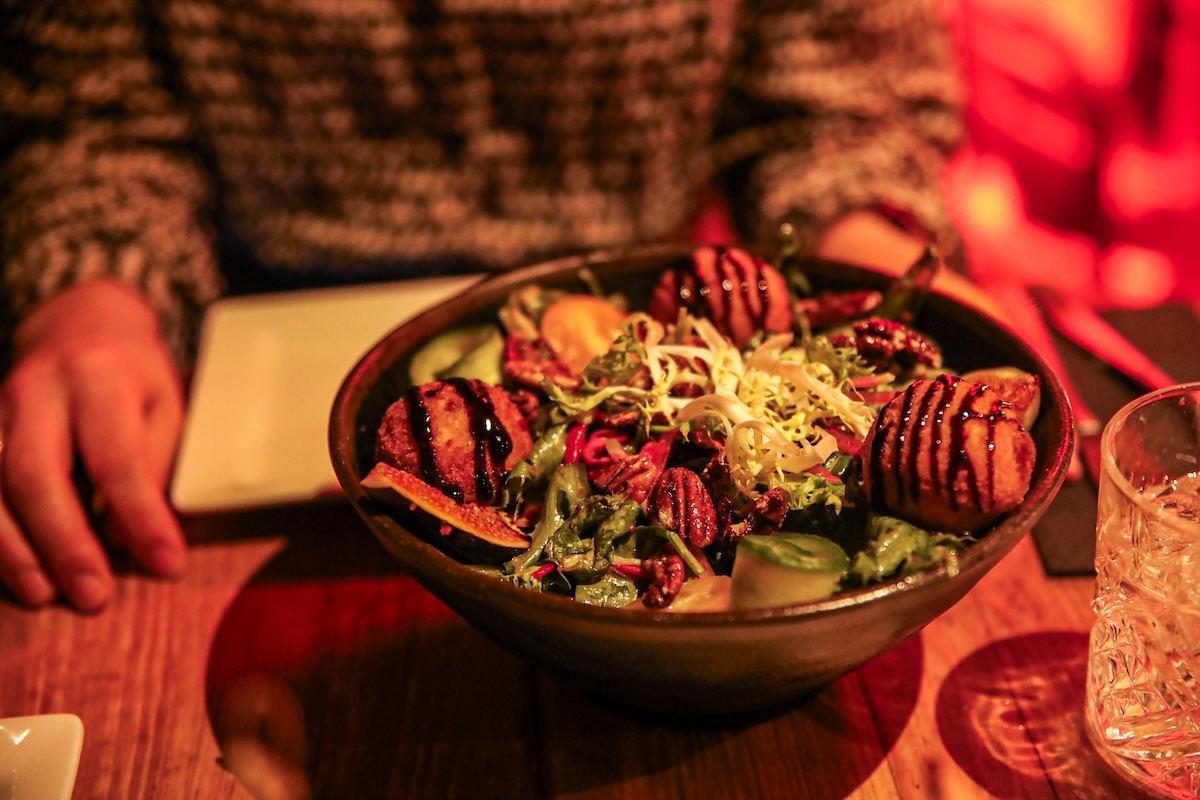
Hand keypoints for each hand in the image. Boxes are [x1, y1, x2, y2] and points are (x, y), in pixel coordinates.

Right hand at [0, 280, 185, 609]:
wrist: (82, 323)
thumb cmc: (135, 375)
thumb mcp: (167, 404)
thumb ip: (156, 464)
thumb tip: (130, 536)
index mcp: (100, 377)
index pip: (118, 457)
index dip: (140, 516)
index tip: (167, 563)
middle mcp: (37, 390)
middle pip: (37, 474)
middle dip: (64, 543)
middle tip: (93, 597)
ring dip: (12, 548)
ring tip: (44, 595)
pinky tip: (8, 570)